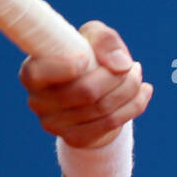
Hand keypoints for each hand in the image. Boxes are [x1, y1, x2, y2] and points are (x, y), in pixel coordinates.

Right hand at [19, 21, 152, 148]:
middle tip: (131, 65)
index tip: (88, 58)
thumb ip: (104, 40)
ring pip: (102, 108)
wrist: (93, 92)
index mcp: (32, 72)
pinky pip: (111, 124)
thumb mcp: (92, 38)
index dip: (66, 66)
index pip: (39, 73)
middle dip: (117, 76)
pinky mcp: (75, 138)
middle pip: (86, 91)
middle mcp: (37, 101)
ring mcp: (54, 124)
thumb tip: (120, 65)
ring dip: (130, 88)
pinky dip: (135, 105)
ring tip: (137, 74)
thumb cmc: (88, 56)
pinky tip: (144, 91)